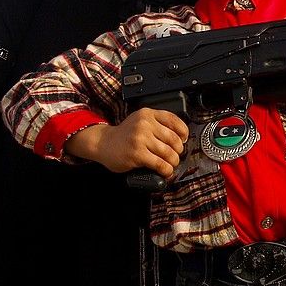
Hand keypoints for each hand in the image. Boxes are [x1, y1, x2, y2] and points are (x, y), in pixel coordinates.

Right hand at [66, 109, 188, 176]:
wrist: (102, 143)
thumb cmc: (124, 135)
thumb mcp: (140, 121)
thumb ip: (157, 124)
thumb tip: (180, 137)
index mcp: (148, 114)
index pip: (174, 120)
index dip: (183, 132)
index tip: (184, 140)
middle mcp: (145, 124)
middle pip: (174, 139)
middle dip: (178, 150)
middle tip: (175, 155)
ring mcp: (140, 139)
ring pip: (169, 153)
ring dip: (173, 162)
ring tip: (170, 164)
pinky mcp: (137, 154)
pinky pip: (159, 164)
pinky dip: (166, 170)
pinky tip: (165, 171)